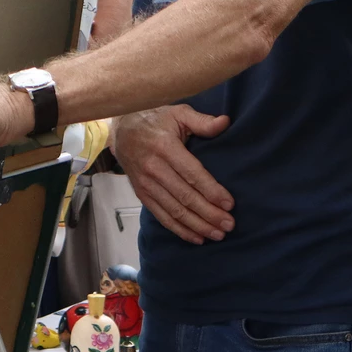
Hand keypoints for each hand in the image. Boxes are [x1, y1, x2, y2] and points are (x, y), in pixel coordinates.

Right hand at [110, 106, 234, 244]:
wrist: (122, 131)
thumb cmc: (155, 120)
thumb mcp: (178, 113)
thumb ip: (202, 121)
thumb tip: (225, 122)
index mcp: (165, 147)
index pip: (192, 174)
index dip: (212, 191)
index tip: (229, 204)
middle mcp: (154, 168)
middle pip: (185, 197)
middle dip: (209, 214)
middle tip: (229, 225)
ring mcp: (146, 184)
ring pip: (174, 211)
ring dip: (197, 225)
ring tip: (217, 234)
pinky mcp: (142, 194)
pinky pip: (162, 216)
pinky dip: (179, 229)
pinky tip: (196, 237)